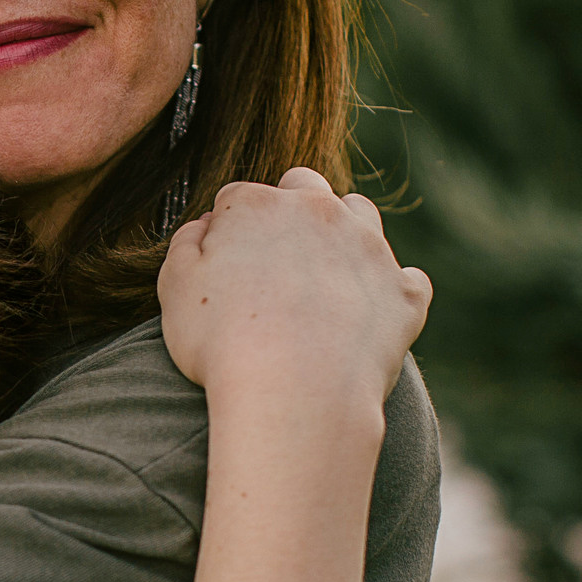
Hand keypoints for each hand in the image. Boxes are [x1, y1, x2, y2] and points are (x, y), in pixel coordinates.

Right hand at [157, 168, 431, 418]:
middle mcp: (319, 211)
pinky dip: (390, 292)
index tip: (220, 269)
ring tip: (323, 280)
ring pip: (361, 215)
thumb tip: (205, 226)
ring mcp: (369, 248)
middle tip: (273, 263)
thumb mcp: (174, 290)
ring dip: (345, 235)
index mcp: (257, 206)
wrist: (294, 394)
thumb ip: (185, 246)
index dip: (226, 233)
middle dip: (290, 211)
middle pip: (304, 187)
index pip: (237, 200)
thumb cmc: (223, 344)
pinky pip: (407, 279)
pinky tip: (367, 317)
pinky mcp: (404, 292)